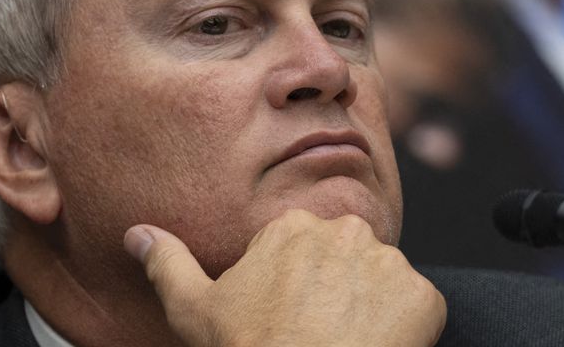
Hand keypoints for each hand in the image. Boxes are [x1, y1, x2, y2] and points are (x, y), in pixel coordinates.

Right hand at [128, 209, 444, 346]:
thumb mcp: (194, 312)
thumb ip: (168, 263)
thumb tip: (138, 234)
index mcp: (292, 228)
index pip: (302, 250)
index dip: (294, 288)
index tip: (287, 318)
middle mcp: (345, 232)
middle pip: (346, 261)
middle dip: (336, 292)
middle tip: (317, 336)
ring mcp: (390, 263)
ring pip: (382, 284)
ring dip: (370, 310)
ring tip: (345, 345)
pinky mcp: (425, 297)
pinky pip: (419, 309)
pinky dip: (403, 331)